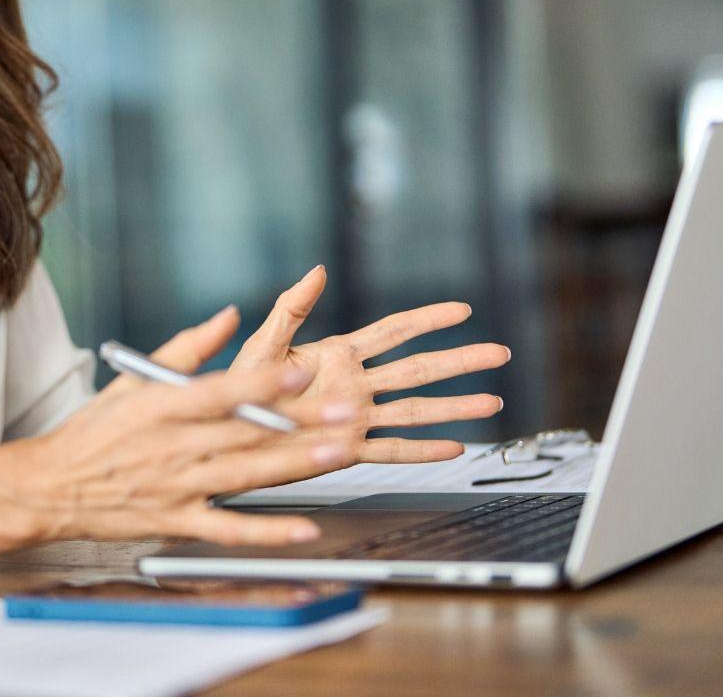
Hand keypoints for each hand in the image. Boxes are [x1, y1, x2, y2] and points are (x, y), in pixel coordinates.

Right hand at [10, 307, 361, 546]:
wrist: (53, 486)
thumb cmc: (94, 431)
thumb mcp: (133, 379)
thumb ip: (186, 348)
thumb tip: (229, 316)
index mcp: (161, 407)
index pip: (219, 392)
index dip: (262, 384)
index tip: (300, 373)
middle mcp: (172, 446)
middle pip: (244, 431)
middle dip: (300, 421)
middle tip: (346, 412)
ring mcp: (177, 486)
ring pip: (245, 474)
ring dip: (294, 464)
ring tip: (336, 452)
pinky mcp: (178, 521)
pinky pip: (229, 529)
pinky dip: (268, 533)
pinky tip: (303, 529)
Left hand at [227, 265, 509, 472]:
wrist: (224, 433)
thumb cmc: (238, 387)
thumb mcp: (264, 344)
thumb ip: (291, 308)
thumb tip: (317, 271)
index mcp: (338, 354)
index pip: (394, 332)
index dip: (429, 319)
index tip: (462, 310)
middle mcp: (355, 384)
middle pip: (419, 369)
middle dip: (460, 361)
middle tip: (498, 353)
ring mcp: (355, 418)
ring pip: (415, 410)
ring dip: (455, 406)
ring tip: (493, 400)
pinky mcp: (346, 449)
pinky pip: (391, 450)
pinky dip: (423, 451)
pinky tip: (454, 447)